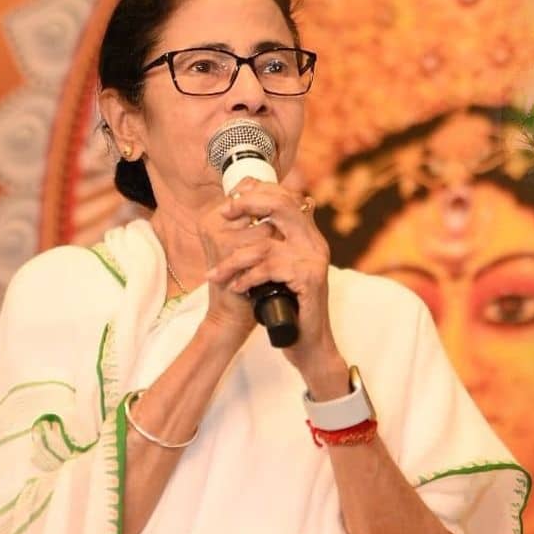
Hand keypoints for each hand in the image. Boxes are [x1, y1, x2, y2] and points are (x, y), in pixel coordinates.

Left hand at [206, 178, 348, 395]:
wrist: (308, 342)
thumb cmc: (287, 307)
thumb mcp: (276, 271)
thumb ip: (268, 246)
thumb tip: (240, 219)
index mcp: (308, 236)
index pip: (286, 197)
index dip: (257, 191)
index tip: (230, 202)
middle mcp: (315, 242)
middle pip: (283, 204)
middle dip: (248, 204)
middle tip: (225, 213)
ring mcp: (314, 259)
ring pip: (266, 243)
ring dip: (234, 260)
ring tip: (217, 274)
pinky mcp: (309, 278)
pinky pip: (270, 268)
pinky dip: (247, 278)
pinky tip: (236, 288)